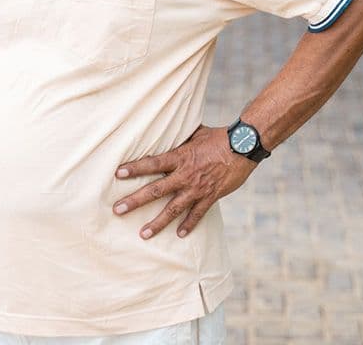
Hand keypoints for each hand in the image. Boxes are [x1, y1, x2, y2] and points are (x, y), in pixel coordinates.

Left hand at [111, 124, 256, 239]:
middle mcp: (185, 175)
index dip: (135, 168)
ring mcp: (197, 188)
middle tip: (118, 210)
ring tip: (143, 234)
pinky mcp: (211, 196)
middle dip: (135, 201)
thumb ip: (180, 137)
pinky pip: (197, 214)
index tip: (118, 173)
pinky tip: (179, 235)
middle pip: (156, 190)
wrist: (244, 147)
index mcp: (180, 157)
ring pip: (173, 209)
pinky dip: (189, 225)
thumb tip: (168, 127)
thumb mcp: (195, 133)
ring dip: (157, 222)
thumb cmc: (218, 136)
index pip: (152, 163)